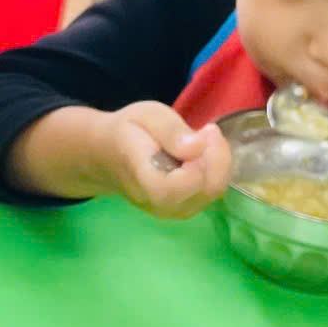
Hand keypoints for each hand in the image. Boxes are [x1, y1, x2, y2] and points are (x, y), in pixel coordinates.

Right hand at [95, 103, 232, 218]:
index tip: (202, 131)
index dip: (198, 162)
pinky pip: (211, 194)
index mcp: (141, 177)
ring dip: (219, 163)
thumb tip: (198, 147)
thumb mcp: (145, 115)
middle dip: (217, 157)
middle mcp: (156, 202)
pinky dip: (216, 172)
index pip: (174, 188)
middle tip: (208, 131)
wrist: (108, 155)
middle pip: (203, 191)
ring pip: (212, 193)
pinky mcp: (182, 210)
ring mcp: (171, 211)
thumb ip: (170, 130)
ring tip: (204, 140)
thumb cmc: (128, 131)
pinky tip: (204, 155)